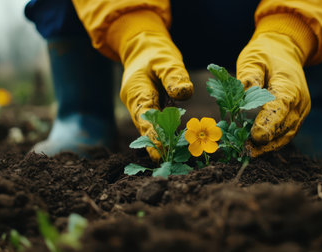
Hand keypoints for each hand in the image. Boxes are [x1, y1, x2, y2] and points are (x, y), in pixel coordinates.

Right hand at [108, 10, 192, 160]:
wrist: (143, 49)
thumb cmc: (155, 53)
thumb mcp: (165, 60)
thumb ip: (174, 76)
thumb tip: (186, 93)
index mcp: (136, 91)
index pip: (144, 117)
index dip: (152, 136)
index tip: (160, 153)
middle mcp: (137, 103)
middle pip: (146, 128)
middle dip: (156, 146)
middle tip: (169, 163)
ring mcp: (143, 108)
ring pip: (152, 129)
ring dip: (162, 143)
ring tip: (176, 160)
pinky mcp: (152, 110)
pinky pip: (158, 125)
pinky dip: (167, 135)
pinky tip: (179, 147)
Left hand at [237, 15, 314, 156]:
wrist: (286, 51)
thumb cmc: (266, 54)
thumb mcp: (253, 60)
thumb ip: (249, 78)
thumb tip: (243, 97)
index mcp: (289, 86)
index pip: (280, 108)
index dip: (268, 124)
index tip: (255, 137)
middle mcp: (300, 102)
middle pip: (284, 127)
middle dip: (264, 141)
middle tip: (242, 150)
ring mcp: (301, 112)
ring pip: (286, 135)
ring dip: (267, 147)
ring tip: (246, 153)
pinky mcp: (296, 118)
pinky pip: (285, 134)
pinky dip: (271, 143)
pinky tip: (255, 149)